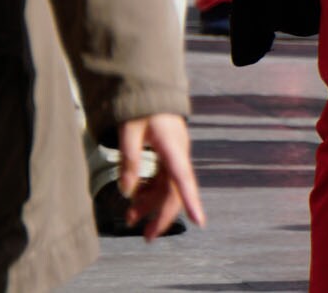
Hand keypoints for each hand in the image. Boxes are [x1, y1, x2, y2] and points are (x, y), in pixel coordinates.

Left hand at [117, 113, 206, 241]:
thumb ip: (128, 160)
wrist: (149, 89)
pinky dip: (148, 191)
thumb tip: (127, 192)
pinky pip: (162, 179)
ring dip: (150, 204)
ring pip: (167, 187)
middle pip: (175, 190)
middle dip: (162, 215)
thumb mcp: (128, 130)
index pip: (183, 177)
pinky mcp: (168, 155)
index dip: (191, 201)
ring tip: (130, 218)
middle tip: (147, 237)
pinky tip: (135, 197)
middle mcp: (178, 152)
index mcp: (172, 145)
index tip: (200, 222)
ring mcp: (174, 155)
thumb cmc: (140, 107)